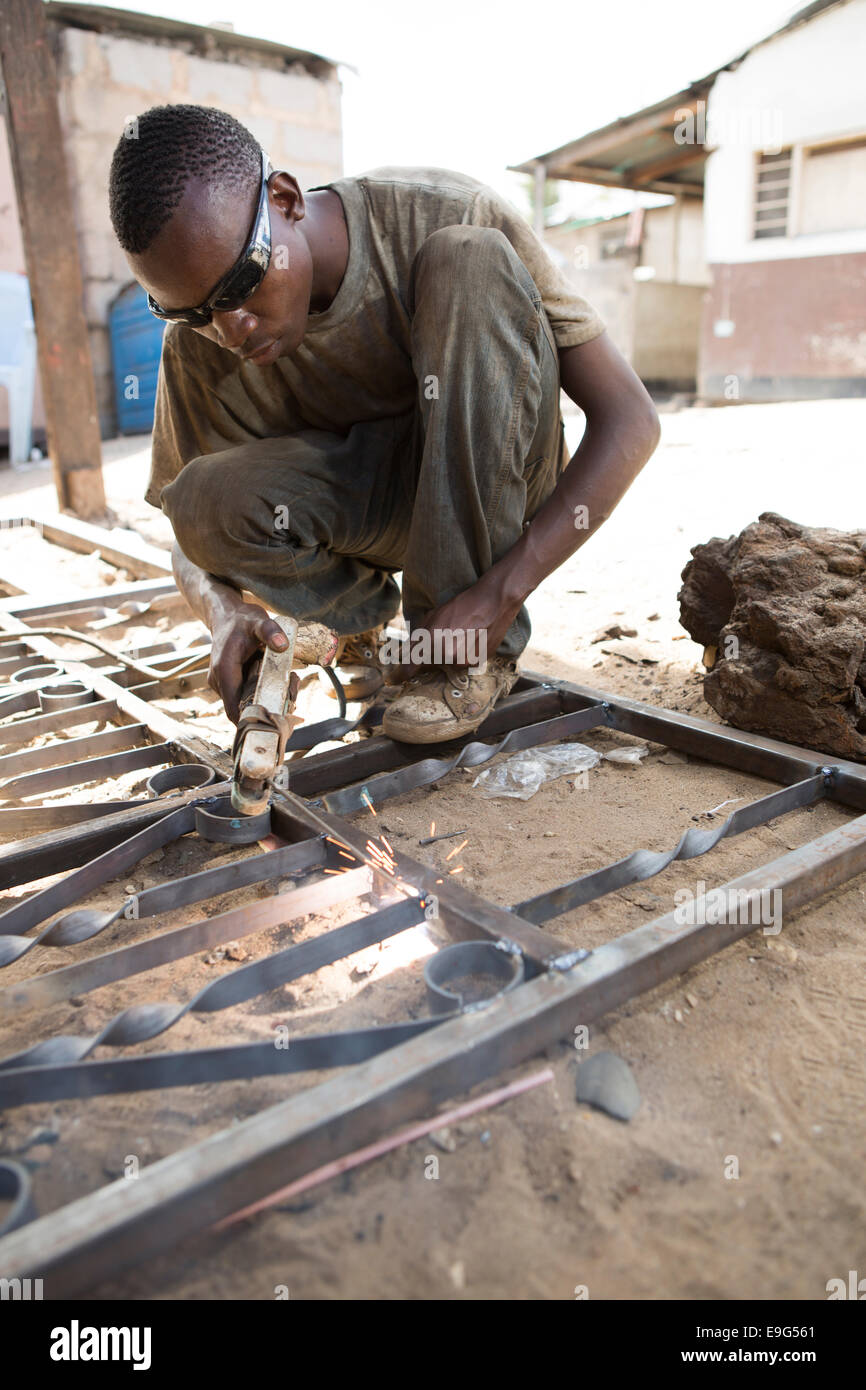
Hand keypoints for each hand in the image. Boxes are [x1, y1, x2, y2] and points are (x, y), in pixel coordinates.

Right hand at [209, 602, 288, 722]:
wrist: (226, 615)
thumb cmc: (242, 619)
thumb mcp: (258, 621)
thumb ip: (270, 631)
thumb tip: (282, 644)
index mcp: (224, 670)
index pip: (234, 709)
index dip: (253, 718)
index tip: (276, 718)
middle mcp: (219, 681)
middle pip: (240, 709)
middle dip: (265, 708)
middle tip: (290, 700)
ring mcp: (221, 683)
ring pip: (242, 704)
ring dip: (264, 701)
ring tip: (287, 687)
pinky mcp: (227, 683)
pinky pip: (242, 695)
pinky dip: (259, 693)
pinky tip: (276, 682)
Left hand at [385, 576, 522, 683]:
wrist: (493, 602)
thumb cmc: (461, 605)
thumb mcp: (432, 617)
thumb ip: (417, 638)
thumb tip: (407, 656)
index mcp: (432, 642)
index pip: (410, 667)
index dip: (399, 675)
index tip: (392, 681)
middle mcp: (447, 655)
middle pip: (432, 665)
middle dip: (432, 656)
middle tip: (446, 637)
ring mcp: (465, 661)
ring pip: (450, 665)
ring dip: (450, 655)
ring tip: (461, 635)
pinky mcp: (479, 663)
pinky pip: (465, 664)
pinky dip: (465, 655)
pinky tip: (472, 639)